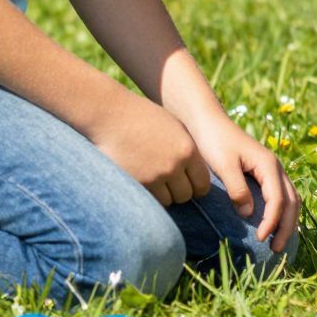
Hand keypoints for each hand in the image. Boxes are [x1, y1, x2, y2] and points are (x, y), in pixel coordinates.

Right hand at [90, 93, 209, 206]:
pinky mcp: (136, 183)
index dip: (197, 188)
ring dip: (163, 195)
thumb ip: (186, 151)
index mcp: (188, 150)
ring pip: (167, 201)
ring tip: (154, 181)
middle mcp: (174, 165)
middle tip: (170, 185)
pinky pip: (149, 200)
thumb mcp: (174, 129)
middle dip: (179, 192)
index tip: (191, 187)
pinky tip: (142, 181)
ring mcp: (154, 176)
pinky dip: (148, 196)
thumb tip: (196, 175)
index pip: (202, 183)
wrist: (113, 116)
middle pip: (185, 195)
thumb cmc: (144, 119)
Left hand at [186, 113, 300, 252]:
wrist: (208, 122)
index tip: (260, 239)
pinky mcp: (264, 174)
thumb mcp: (224, 165)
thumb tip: (249, 214)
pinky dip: (282, 213)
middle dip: (287, 227)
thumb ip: (237, 189)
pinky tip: (272, 226)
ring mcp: (272, 171)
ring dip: (287, 222)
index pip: (278, 199)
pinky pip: (281, 196)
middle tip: (276, 250)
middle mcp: (276, 168)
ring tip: (278, 243)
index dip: (272, 221)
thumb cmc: (214, 141)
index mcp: (268, 165)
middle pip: (292, 201)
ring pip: (291, 199)